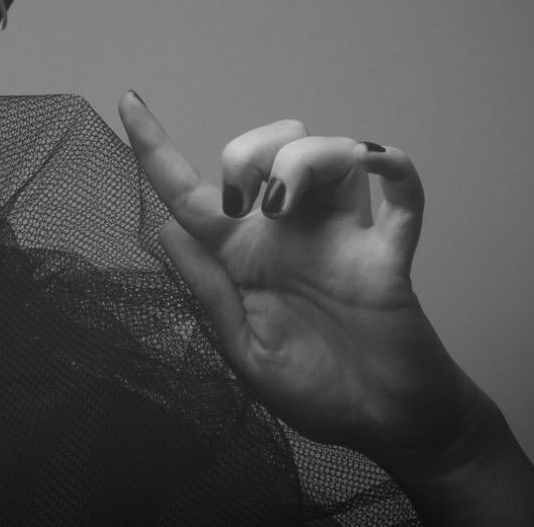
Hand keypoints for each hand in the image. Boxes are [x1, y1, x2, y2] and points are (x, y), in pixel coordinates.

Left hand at [117, 91, 476, 466]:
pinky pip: (404, 195)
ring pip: (332, 151)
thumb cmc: (315, 390)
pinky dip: (395, 169)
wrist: (385, 430)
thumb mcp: (243, 350)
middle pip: (270, 146)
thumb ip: (209, 288)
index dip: (156, 145)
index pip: (189, 190)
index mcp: (243, 256)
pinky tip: (379, 166)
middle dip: (249, 152)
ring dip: (303, 159)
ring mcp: (342, 237)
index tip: (129, 102)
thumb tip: (165, 225)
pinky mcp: (389, 256)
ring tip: (283, 203)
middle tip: (243, 203)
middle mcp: (291, 232)